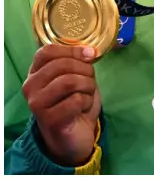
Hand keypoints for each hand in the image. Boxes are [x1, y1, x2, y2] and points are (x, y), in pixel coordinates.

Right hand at [22, 46, 100, 166]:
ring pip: (70, 81)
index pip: (47, 51)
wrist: (74, 135)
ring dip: (88, 86)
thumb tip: (90, 51)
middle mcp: (30, 87)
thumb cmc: (75, 103)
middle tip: (90, 83)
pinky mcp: (49, 119)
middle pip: (63, 65)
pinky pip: (76, 100)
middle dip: (86, 71)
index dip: (72, 50)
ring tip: (86, 96)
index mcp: (35, 73)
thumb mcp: (77, 77)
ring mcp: (37, 104)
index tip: (90, 56)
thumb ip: (79, 62)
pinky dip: (87, 102)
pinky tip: (83, 109)